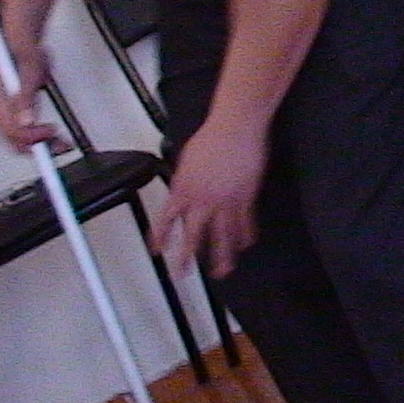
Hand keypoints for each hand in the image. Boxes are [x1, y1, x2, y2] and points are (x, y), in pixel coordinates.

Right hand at [0, 64, 64, 149]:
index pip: (12, 131)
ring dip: (41, 144)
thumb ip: (26, 99)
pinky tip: (52, 135)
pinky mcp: (11, 116)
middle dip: (38, 145)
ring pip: (20, 142)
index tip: (51, 130)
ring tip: (60, 143)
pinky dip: (38, 137)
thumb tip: (25, 120)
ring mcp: (3, 115)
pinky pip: (23, 135)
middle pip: (15, 141)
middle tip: (60, 144)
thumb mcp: (29, 76)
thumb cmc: (25, 58)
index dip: (33, 135)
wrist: (26, 50)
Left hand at [156, 119, 265, 279]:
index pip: (166, 219)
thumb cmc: (210, 137)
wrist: (234, 128)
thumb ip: (184, 181)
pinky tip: (246, 244)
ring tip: (222, 271)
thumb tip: (184, 193)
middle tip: (182, 274)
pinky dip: (245, 236)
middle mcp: (202, 200)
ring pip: (222, 237)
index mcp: (183, 189)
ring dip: (222, 257)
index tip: (157, 251)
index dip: (160, 237)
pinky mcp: (245, 198)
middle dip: (186, 258)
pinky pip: (245, 223)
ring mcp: (225, 202)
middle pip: (192, 236)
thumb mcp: (187, 161)